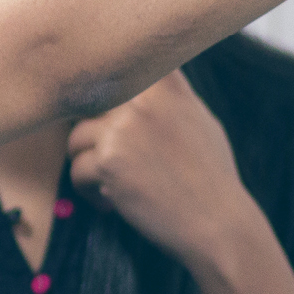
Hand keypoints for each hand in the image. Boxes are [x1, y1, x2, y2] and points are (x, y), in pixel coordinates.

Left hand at [66, 69, 263, 269]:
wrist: (217, 224)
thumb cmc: (208, 174)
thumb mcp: (196, 118)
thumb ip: (164, 94)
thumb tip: (134, 77)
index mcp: (164, 85)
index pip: (111, 69)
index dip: (99, 90)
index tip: (106, 117)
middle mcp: (141, 100)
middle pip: (85, 106)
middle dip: (92, 137)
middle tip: (111, 162)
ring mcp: (122, 128)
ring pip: (76, 139)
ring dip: (89, 165)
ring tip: (114, 185)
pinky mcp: (108, 161)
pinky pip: (77, 170)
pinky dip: (89, 191)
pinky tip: (112, 202)